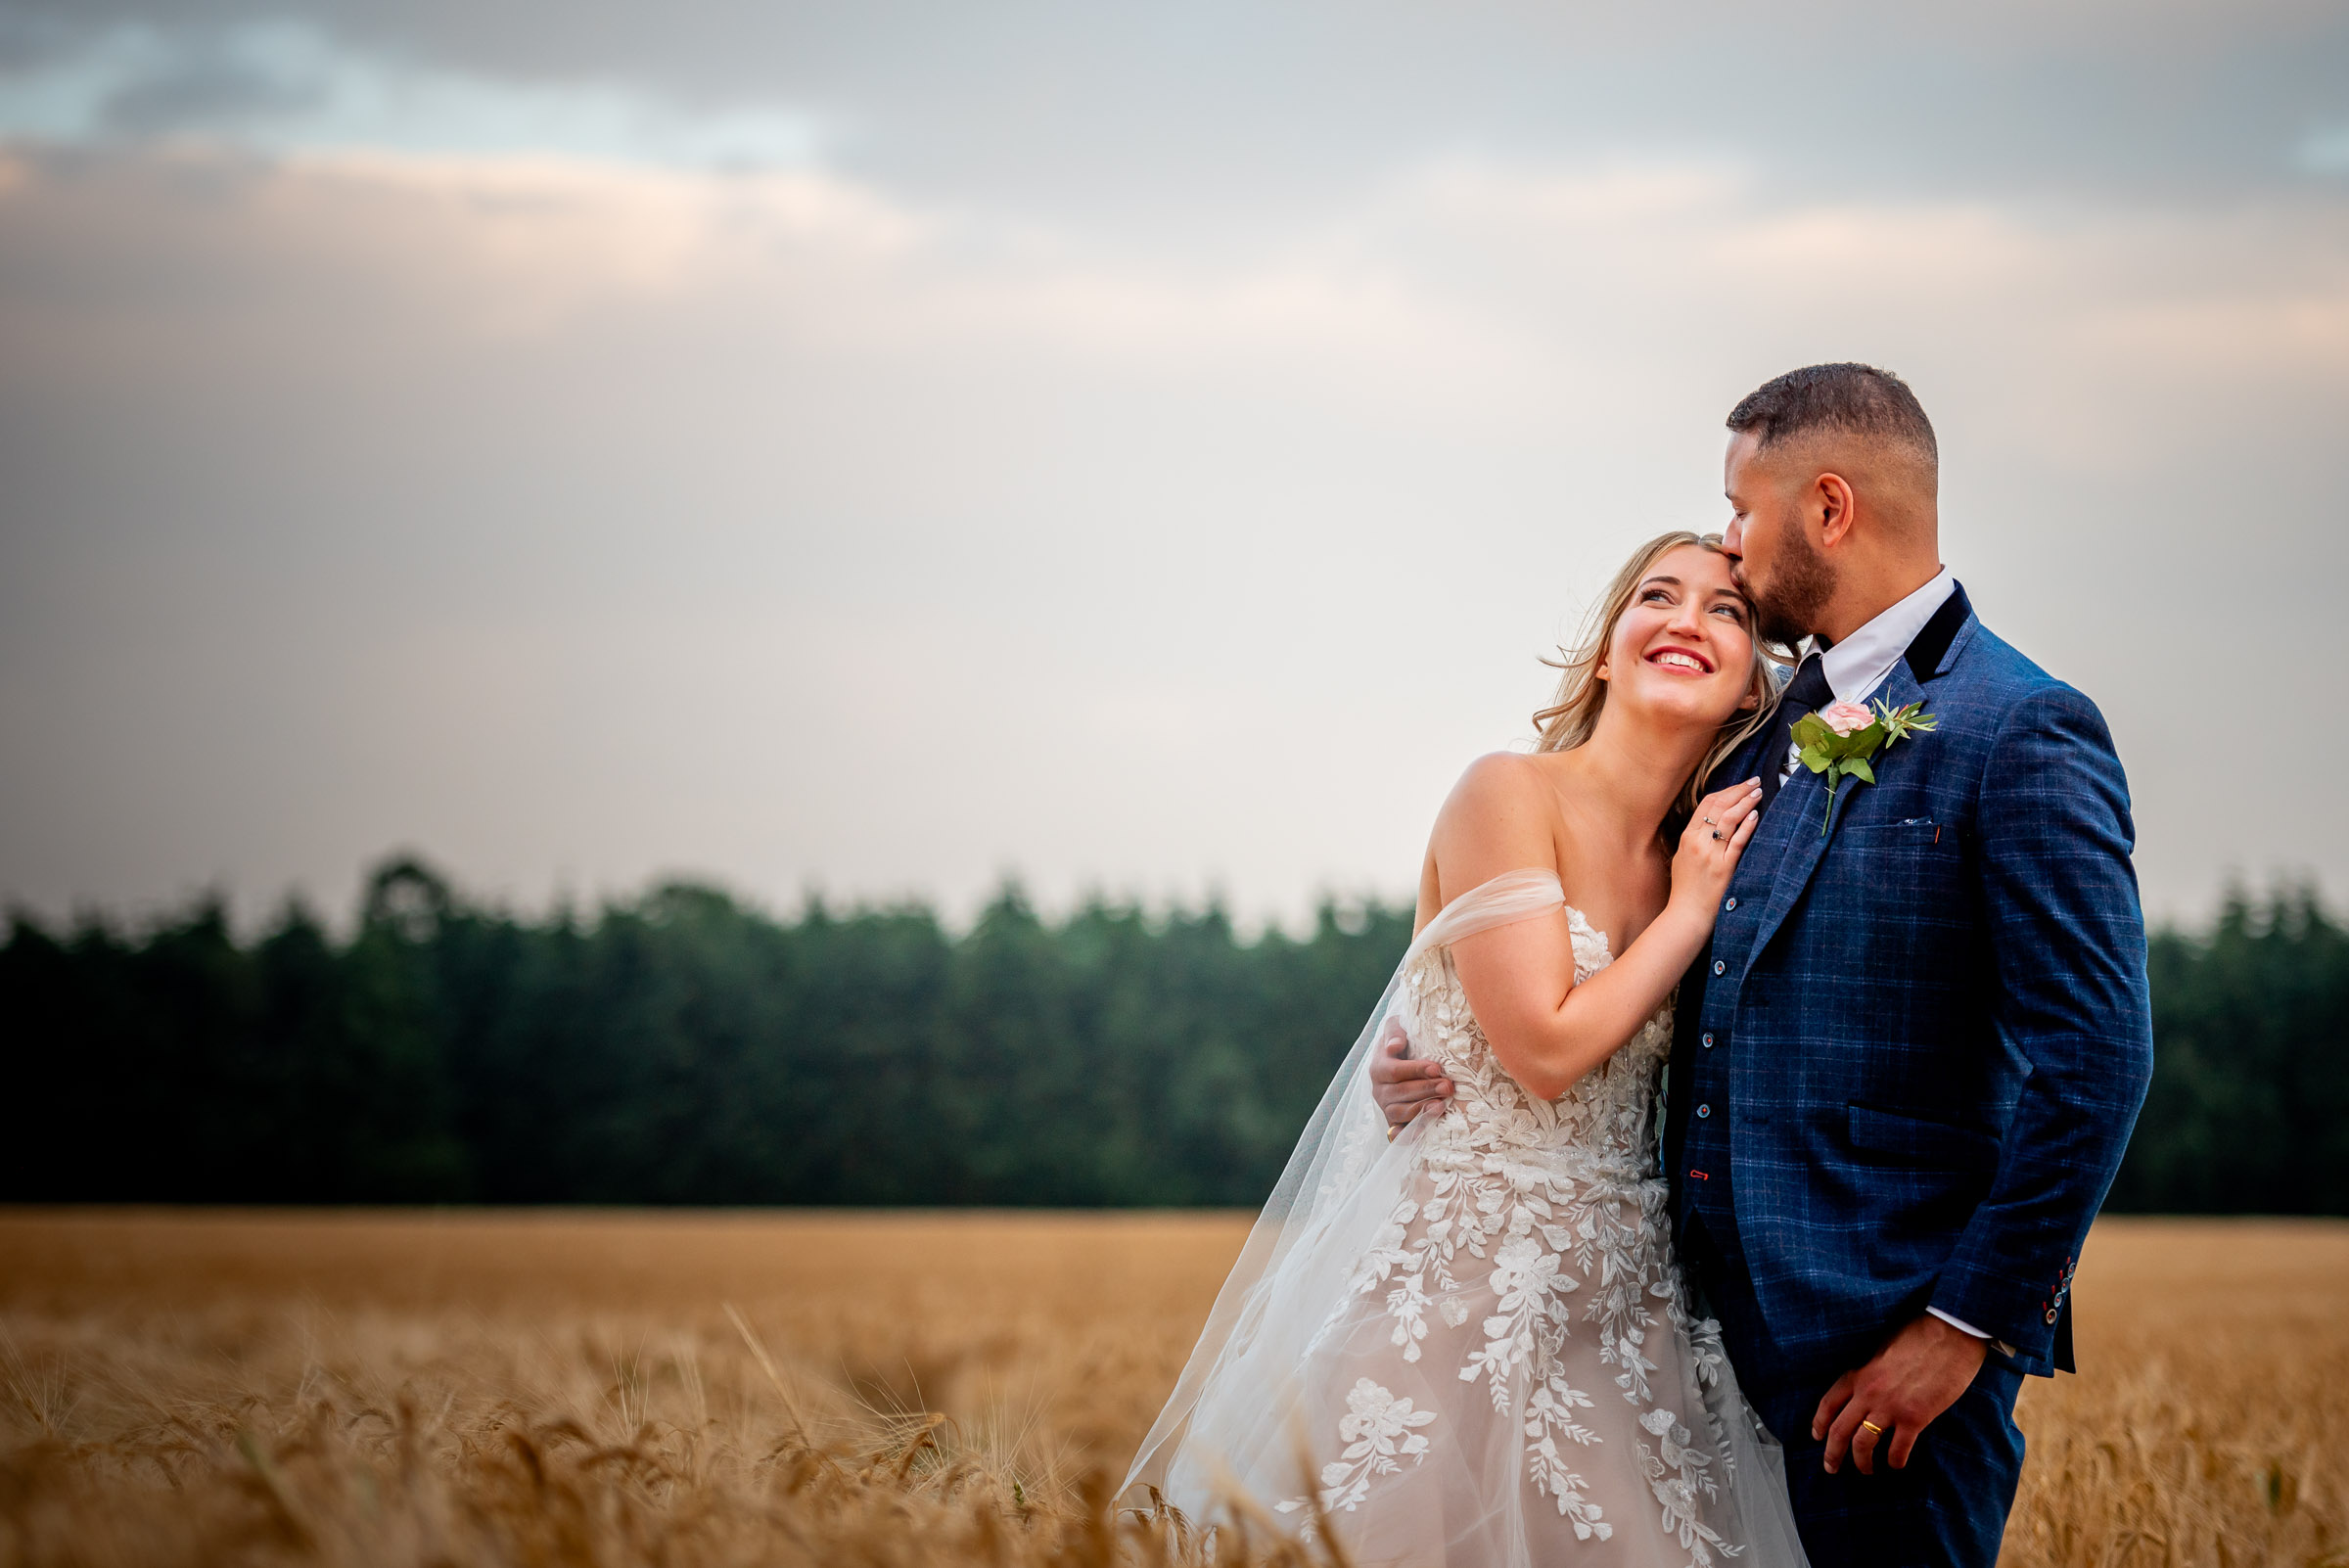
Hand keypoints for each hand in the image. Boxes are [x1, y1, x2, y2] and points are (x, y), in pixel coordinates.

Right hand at [1367, 1016, 1451, 1129]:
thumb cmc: (1403, 1042)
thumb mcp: (1397, 1028)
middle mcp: (1379, 1090)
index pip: (1394, 1071)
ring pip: (1401, 1112)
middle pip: (1400, 1093)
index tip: (1436, 1068)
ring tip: (1442, 1105)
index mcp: (1378, 1067)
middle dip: (1425, 1090)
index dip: (1415, 1070)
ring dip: (1422, 1109)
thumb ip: (1394, 1031)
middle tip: (1448, 1086)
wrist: (1401, 1061)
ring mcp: (1386, 1108)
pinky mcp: (1394, 1124)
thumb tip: (1395, 1046)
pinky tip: (1427, 1130)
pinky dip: (1412, 1132)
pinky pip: (1400, 1132)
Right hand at [1668, 780, 1762, 919]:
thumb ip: (1694, 839)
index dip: (1726, 791)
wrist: (1686, 914)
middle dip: (1738, 790)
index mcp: (1687, 837)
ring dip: (1745, 802)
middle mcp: (1697, 842)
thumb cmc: (1686, 889)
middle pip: (1719, 806)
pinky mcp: (1723, 867)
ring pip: (1728, 819)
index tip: (1740, 784)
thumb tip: (1710, 823)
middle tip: (1754, 781)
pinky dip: (1747, 826)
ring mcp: (1710, 854)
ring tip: (1758, 793)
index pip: (1706, 804)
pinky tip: (1755, 815)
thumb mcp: (1682, 858)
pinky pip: (1737, 841)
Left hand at [1812, 1313, 1988, 1474]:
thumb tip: (1867, 1385)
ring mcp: (1890, 1406)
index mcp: (1859, 1373)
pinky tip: (1897, 1464)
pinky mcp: (1915, 1418)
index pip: (1828, 1403)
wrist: (1950, 1332)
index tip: (1817, 1436)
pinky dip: (1895, 1461)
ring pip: (1863, 1444)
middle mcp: (1868, 1392)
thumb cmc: (1919, 1334)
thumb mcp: (1883, 1347)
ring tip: (1866, 1470)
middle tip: (1831, 1468)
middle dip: (1832, 1453)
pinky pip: (1898, 1449)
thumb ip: (1872, 1369)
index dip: (1819, 1423)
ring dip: (1862, 1462)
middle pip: (1839, 1430)